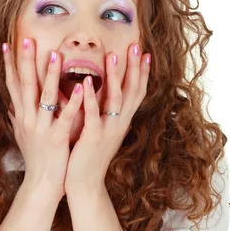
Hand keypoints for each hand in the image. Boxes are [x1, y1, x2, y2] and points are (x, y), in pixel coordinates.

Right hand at [3, 38, 83, 201]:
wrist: (42, 184)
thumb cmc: (36, 159)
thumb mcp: (23, 136)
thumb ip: (17, 118)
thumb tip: (10, 105)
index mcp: (21, 115)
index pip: (13, 84)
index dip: (10, 64)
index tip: (7, 44)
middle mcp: (27, 119)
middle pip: (24, 85)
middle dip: (24, 61)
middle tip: (26, 39)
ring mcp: (41, 128)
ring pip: (45, 97)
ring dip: (50, 75)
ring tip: (55, 55)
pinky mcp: (56, 138)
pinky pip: (65, 117)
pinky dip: (73, 102)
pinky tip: (81, 88)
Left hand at [65, 43, 150, 190]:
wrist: (84, 184)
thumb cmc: (89, 156)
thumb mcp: (101, 131)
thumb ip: (104, 113)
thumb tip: (102, 94)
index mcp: (122, 121)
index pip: (136, 92)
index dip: (142, 72)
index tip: (145, 53)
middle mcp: (120, 124)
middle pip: (133, 90)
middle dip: (135, 67)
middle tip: (137, 46)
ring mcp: (108, 130)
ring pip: (116, 98)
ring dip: (115, 76)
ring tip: (114, 54)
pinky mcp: (94, 138)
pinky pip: (94, 114)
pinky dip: (91, 97)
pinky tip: (86, 82)